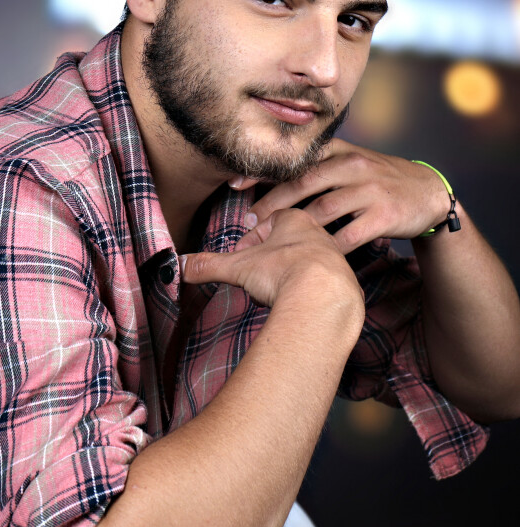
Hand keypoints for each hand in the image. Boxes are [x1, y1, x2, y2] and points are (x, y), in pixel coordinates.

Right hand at [182, 207, 363, 320]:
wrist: (324, 298)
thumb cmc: (284, 272)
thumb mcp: (237, 267)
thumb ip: (208, 265)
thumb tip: (179, 265)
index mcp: (294, 220)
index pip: (271, 221)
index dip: (253, 240)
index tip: (243, 256)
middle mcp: (320, 234)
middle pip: (290, 243)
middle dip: (271, 261)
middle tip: (258, 279)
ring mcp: (336, 258)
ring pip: (308, 264)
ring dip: (290, 278)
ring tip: (277, 295)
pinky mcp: (346, 283)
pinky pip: (323, 287)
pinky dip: (309, 295)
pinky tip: (299, 306)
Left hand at [229, 139, 451, 254]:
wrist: (430, 193)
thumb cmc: (380, 179)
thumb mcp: (352, 161)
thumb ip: (317, 165)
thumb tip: (270, 176)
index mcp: (340, 151)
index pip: (295, 158)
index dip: (263, 169)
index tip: (234, 182)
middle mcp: (353, 166)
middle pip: (302, 183)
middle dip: (270, 204)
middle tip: (247, 224)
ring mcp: (370, 190)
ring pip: (322, 210)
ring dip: (292, 230)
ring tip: (269, 245)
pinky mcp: (385, 215)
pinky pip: (348, 235)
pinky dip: (326, 247)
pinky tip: (307, 258)